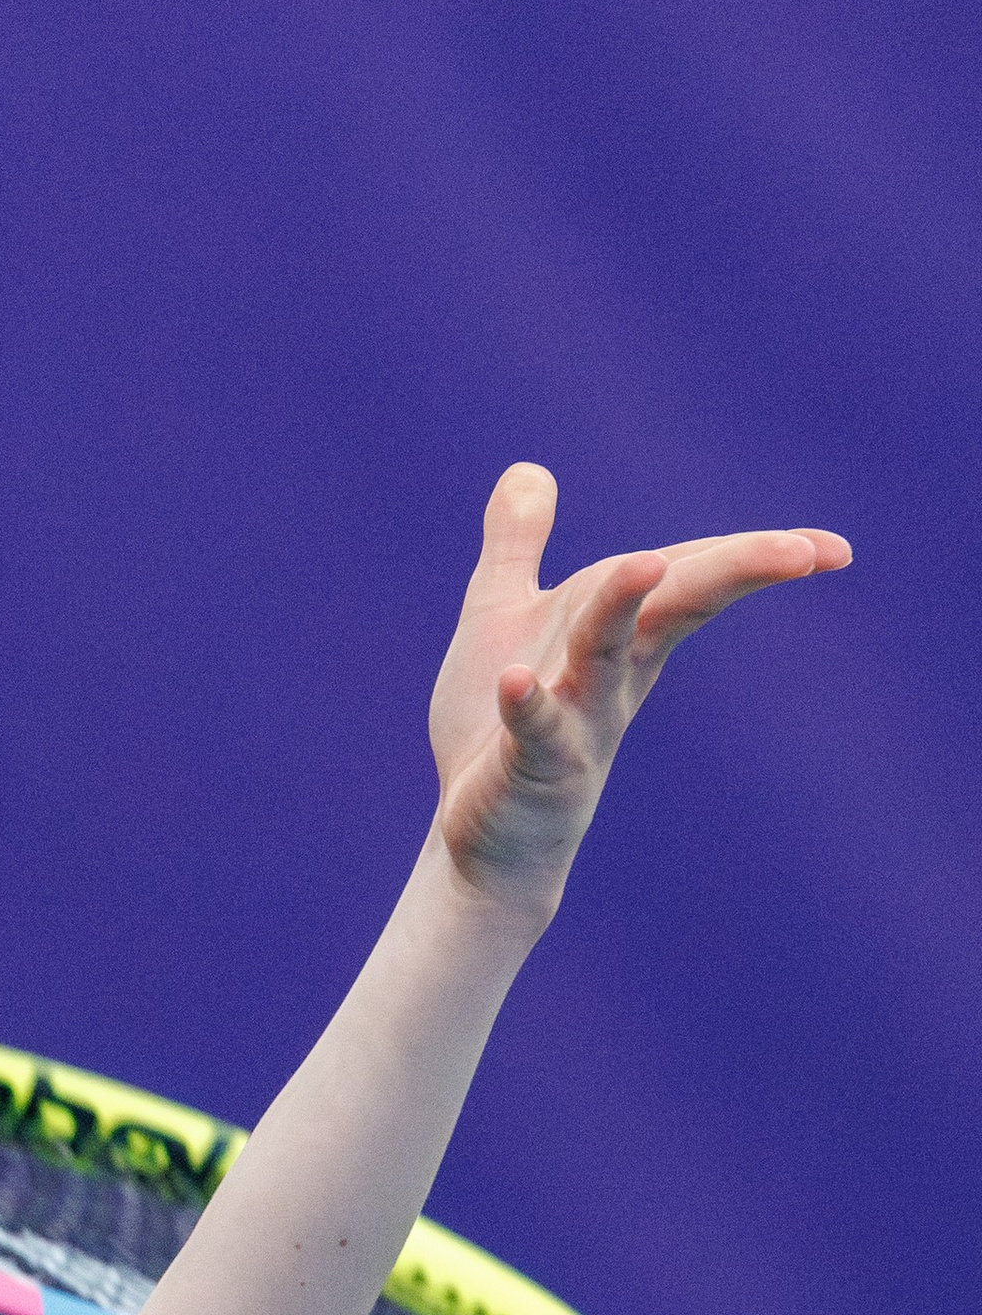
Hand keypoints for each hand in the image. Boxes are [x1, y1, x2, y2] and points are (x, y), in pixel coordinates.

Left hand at [428, 465, 848, 920]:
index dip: (753, 555)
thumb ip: (518, 545)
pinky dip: (529, 707)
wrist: (484, 844)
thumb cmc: (499, 730)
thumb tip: (528, 470)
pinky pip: (533, 733)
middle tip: (806, 553)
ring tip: (643, 565)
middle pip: (677, 607)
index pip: (691, 578)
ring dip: (618, 610)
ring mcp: (575, 724)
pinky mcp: (528, 770)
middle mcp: (611, 676)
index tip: (831, 550)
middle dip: (734, 573)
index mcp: (617, 632)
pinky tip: (516, 684)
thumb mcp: (504, 619)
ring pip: (603, 659)